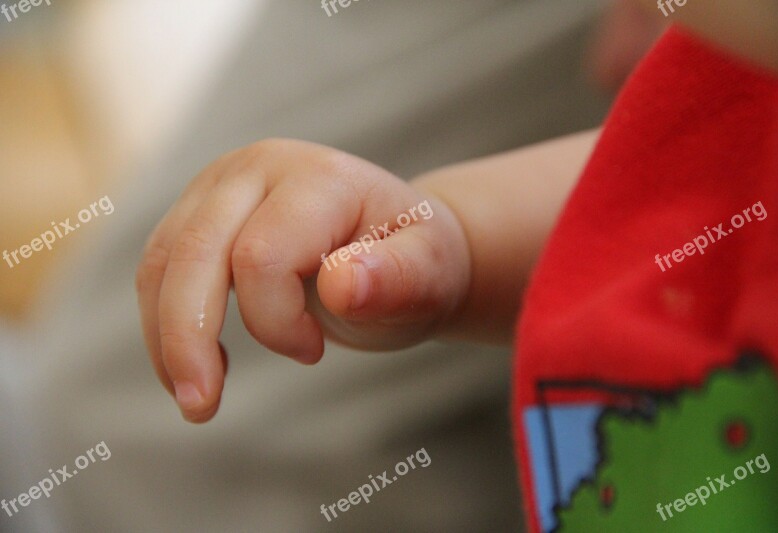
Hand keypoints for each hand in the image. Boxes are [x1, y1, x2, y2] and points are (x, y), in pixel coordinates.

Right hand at [136, 139, 470, 421]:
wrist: (400, 242)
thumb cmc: (417, 261)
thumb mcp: (430, 274)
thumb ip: (397, 278)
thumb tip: (341, 285)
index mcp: (319, 178)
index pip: (262, 256)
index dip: (277, 321)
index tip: (315, 351)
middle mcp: (259, 168)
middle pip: (193, 252)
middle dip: (187, 338)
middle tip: (200, 409)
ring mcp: (222, 186)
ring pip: (162, 261)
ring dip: (166, 337)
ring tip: (196, 398)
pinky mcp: (201, 211)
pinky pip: (159, 266)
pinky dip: (165, 321)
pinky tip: (194, 361)